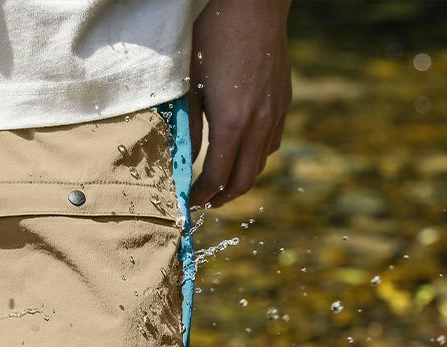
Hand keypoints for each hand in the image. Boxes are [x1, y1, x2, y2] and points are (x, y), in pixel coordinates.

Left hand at [187, 0, 291, 207]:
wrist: (253, 3)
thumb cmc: (213, 40)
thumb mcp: (190, 86)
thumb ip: (188, 129)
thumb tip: (185, 161)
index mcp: (232, 123)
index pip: (216, 178)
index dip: (201, 196)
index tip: (189, 202)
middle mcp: (259, 124)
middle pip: (243, 181)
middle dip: (222, 198)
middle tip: (205, 203)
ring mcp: (275, 114)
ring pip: (260, 164)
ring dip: (239, 180)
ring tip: (220, 184)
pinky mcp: (284, 102)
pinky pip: (272, 143)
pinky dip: (255, 158)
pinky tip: (241, 154)